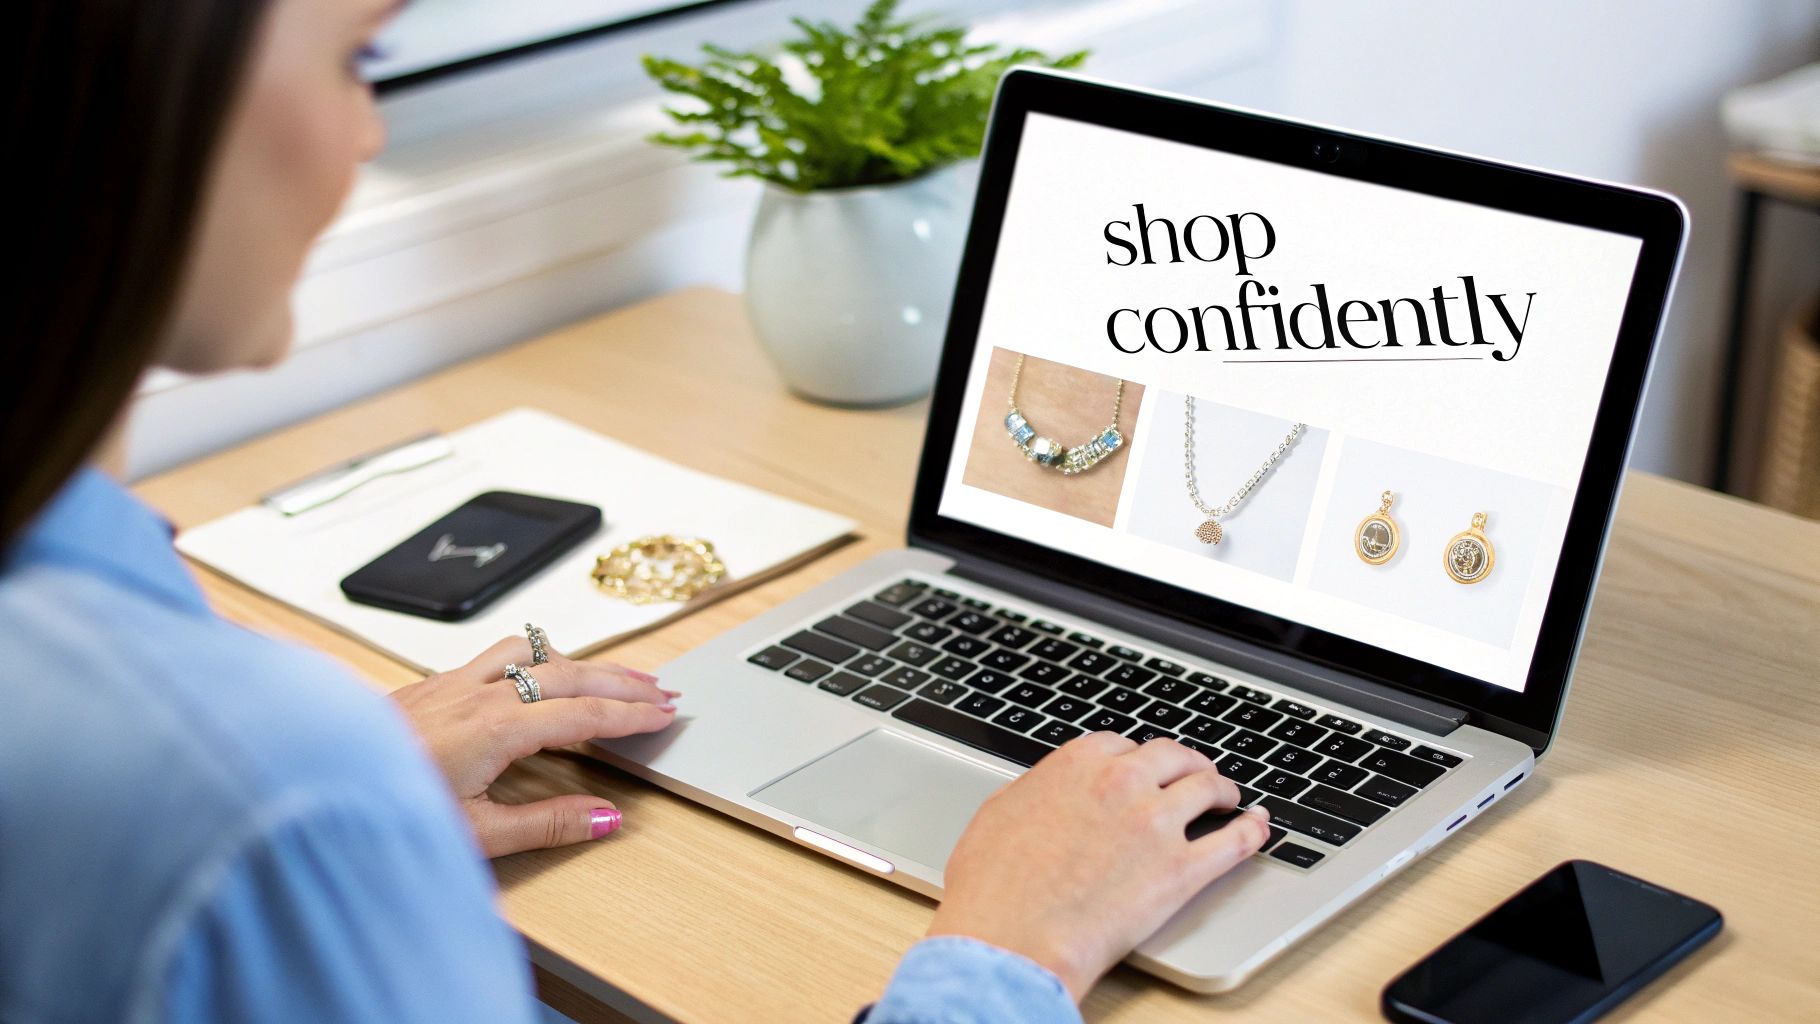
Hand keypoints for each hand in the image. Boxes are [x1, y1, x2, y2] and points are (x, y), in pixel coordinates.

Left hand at [391, 635, 677, 857]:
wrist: (305, 782)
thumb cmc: (381, 811)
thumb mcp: (473, 836)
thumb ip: (545, 824)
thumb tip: (605, 819)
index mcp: (495, 729)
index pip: (584, 714)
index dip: (630, 714)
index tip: (664, 714)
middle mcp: (476, 694)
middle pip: (569, 672)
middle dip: (621, 681)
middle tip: (661, 690)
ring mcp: (450, 682)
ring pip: (532, 650)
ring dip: (579, 660)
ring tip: (610, 676)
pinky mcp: (428, 684)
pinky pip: (497, 654)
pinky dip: (536, 657)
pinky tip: (536, 673)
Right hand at [927, 734, 1270, 999]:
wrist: (1013, 937)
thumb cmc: (994, 886)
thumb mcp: (1000, 813)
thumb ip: (1037, 792)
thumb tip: (1048, 792)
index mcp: (1078, 763)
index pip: (1123, 746)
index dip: (1136, 760)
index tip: (1142, 771)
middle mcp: (1123, 782)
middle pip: (1173, 757)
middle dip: (1186, 764)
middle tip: (1193, 775)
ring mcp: (1157, 823)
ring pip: (1208, 787)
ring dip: (1222, 788)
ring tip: (1226, 797)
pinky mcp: (1182, 871)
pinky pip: (1234, 841)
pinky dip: (1252, 829)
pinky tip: (1258, 825)